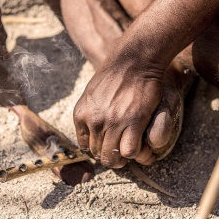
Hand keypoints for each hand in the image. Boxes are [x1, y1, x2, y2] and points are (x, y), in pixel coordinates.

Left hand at [73, 52, 162, 167]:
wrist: (132, 61)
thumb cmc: (113, 76)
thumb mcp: (90, 95)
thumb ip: (87, 115)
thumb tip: (89, 132)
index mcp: (81, 115)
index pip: (85, 146)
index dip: (97, 149)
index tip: (107, 146)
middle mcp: (94, 121)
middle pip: (98, 154)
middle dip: (109, 156)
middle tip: (119, 151)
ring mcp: (113, 122)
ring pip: (112, 158)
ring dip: (121, 158)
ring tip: (128, 150)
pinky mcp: (134, 122)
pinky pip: (129, 151)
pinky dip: (133, 152)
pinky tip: (137, 143)